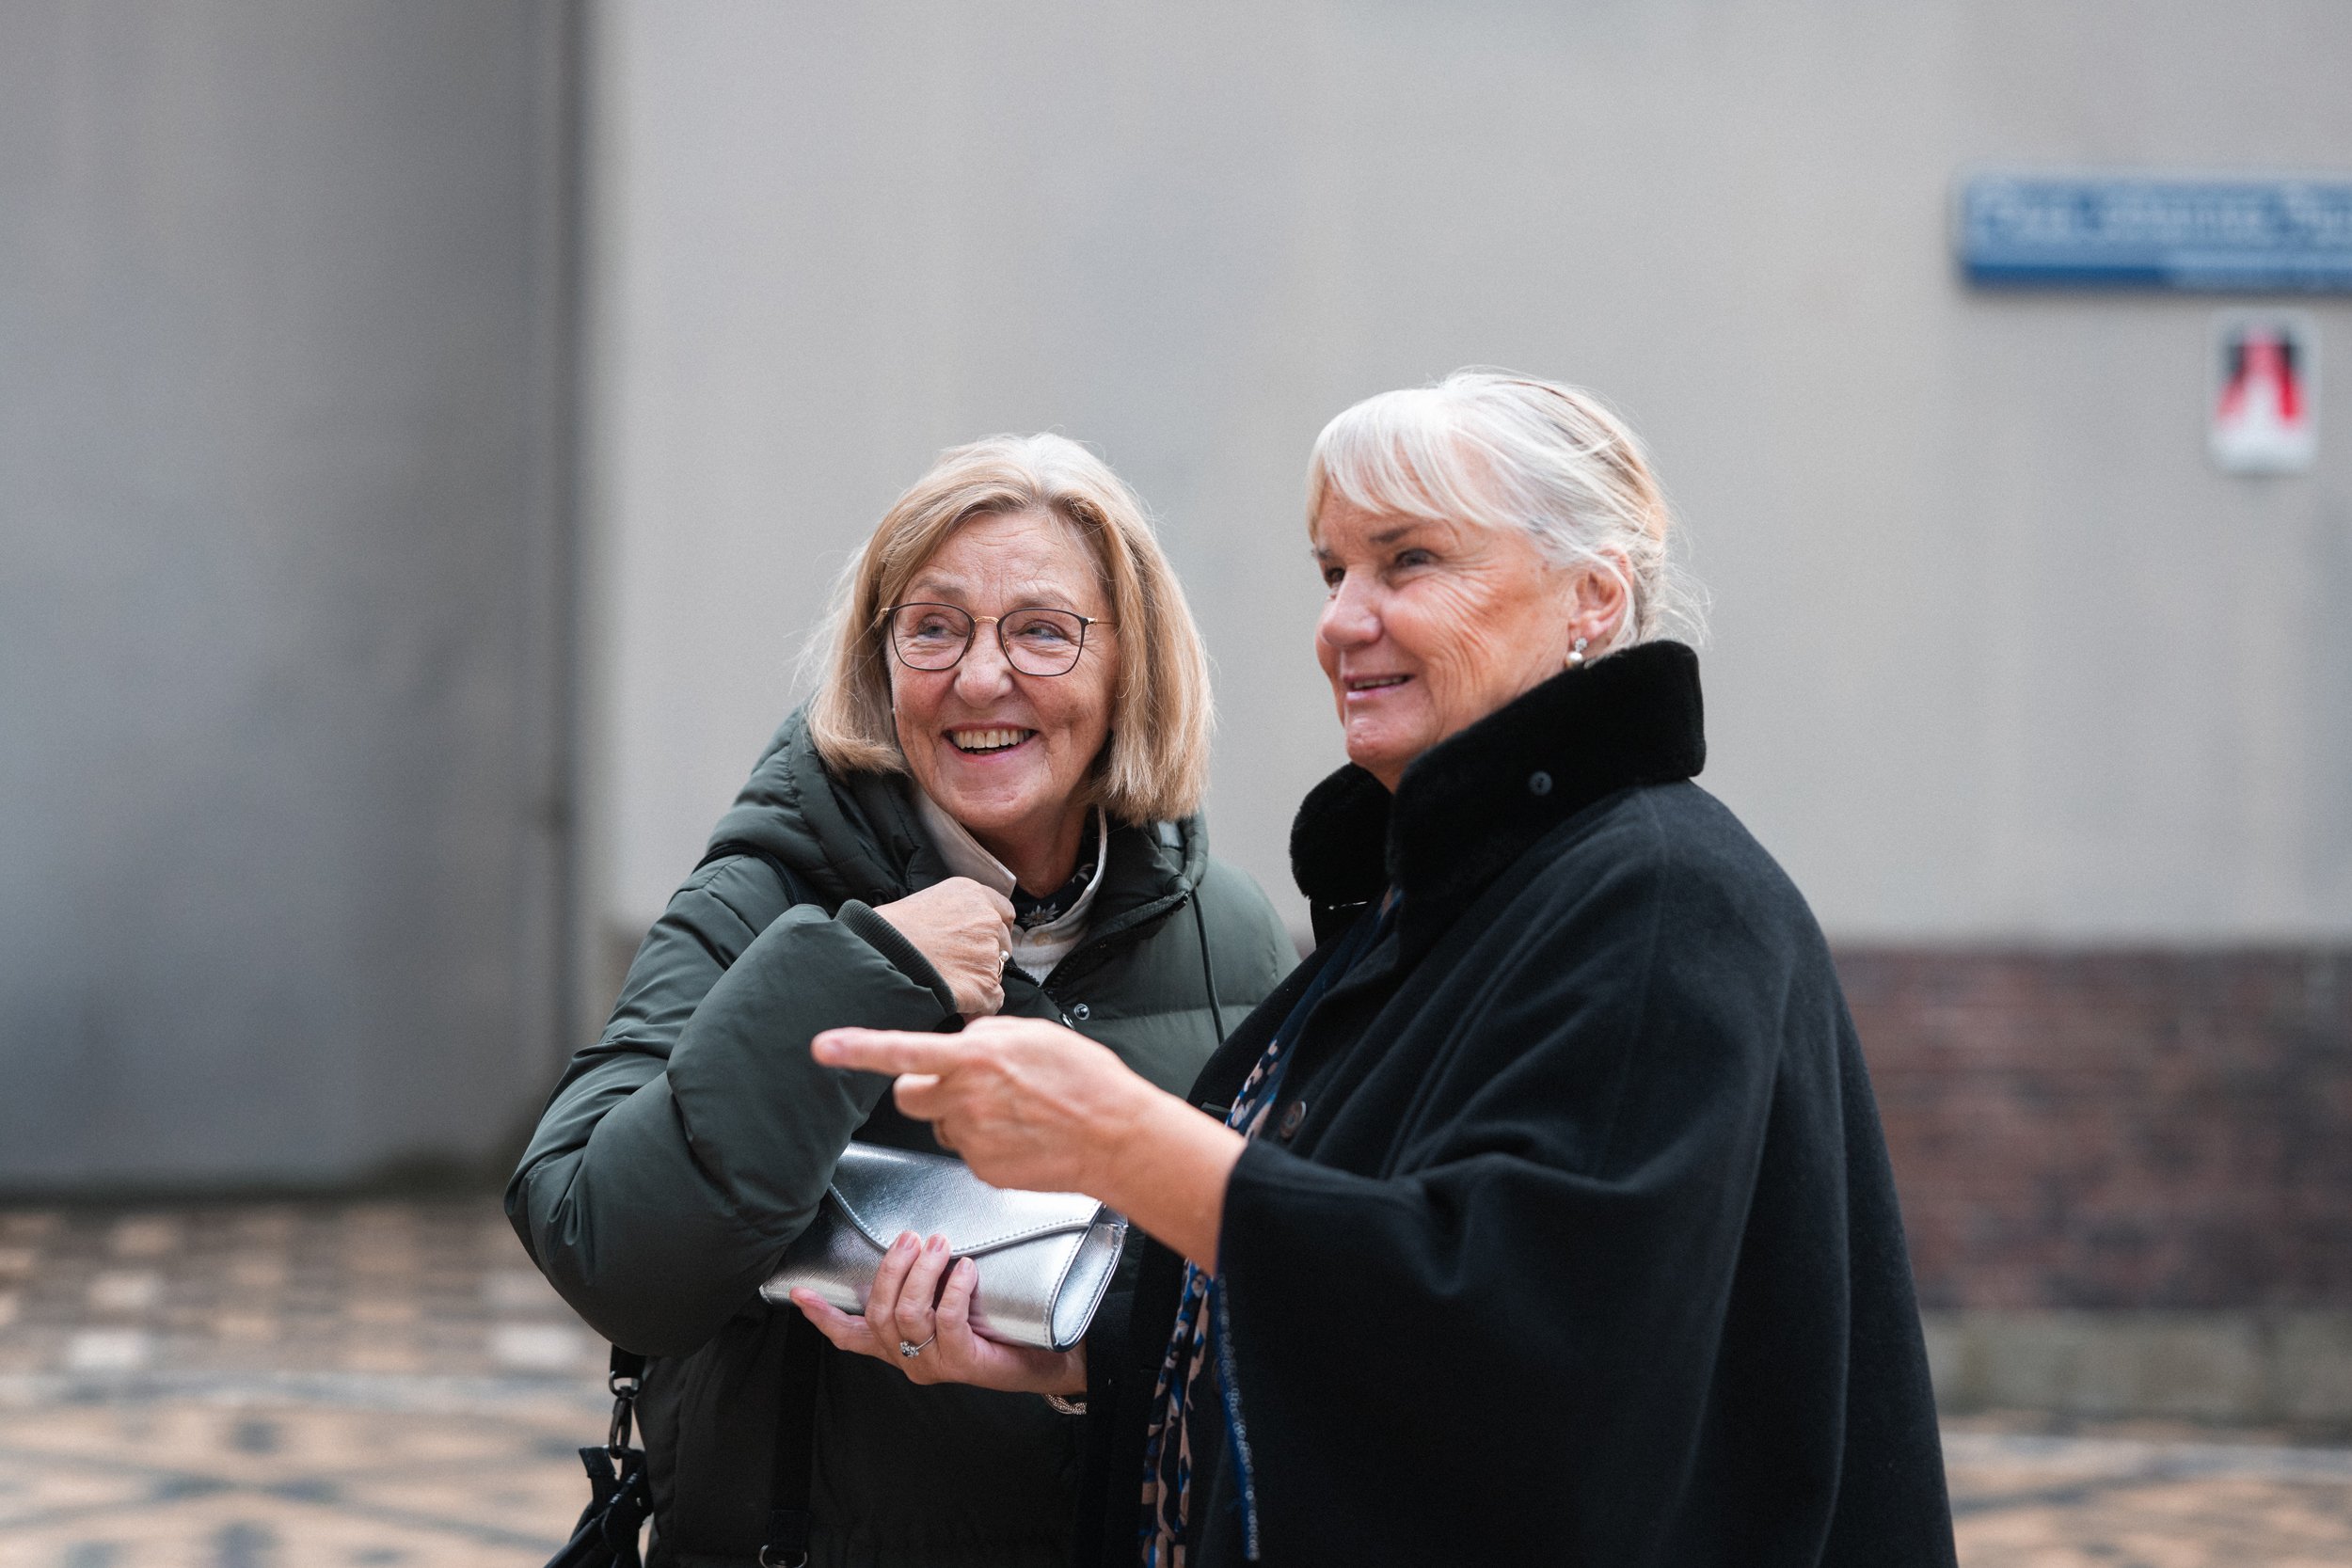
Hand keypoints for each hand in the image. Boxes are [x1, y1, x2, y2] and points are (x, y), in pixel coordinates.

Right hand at [789, 1230, 1083, 1396]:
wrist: (1043, 1360)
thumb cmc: (996, 1327)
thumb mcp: (952, 1306)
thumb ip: (928, 1286)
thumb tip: (919, 1237)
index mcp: (898, 1348)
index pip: (851, 1337)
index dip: (822, 1316)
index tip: (798, 1292)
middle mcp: (909, 1360)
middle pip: (880, 1312)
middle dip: (891, 1268)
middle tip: (912, 1236)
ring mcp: (933, 1365)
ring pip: (909, 1314)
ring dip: (922, 1272)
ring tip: (939, 1244)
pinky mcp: (962, 1363)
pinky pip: (946, 1319)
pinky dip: (952, 1288)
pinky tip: (965, 1269)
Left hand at [811, 1019, 1245, 1267]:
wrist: (1116, 1136)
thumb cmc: (1086, 1080)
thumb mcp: (1034, 1035)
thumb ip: (985, 1038)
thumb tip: (961, 1045)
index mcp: (976, 1058)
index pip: (902, 1052)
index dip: (858, 1049)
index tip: (822, 1047)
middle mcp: (965, 1098)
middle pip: (908, 1096)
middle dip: (924, 1091)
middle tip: (963, 1087)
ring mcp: (971, 1137)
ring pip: (939, 1124)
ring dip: (959, 1116)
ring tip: (1010, 1113)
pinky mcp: (980, 1168)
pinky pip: (965, 1150)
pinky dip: (985, 1143)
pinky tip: (1019, 1136)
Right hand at [870, 877, 1015, 1017]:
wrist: (877, 958)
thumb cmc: (887, 933)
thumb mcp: (923, 903)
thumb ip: (951, 913)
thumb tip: (955, 933)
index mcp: (971, 894)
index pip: (1003, 911)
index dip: (995, 928)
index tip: (984, 940)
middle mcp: (986, 919)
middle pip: (1002, 942)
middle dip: (986, 956)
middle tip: (959, 966)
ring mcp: (989, 952)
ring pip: (997, 971)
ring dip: (978, 980)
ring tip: (948, 986)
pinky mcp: (987, 983)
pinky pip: (993, 999)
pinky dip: (979, 1006)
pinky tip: (959, 1006)